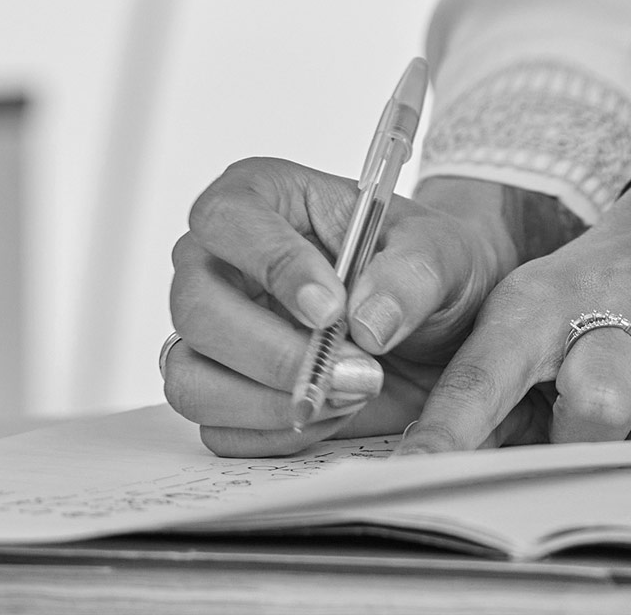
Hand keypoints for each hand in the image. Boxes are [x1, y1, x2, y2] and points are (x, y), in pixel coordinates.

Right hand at [164, 161, 560, 456]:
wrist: (435, 324)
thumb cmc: (419, 265)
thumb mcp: (439, 253)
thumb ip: (412, 275)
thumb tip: (369, 320)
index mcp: (258, 196)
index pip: (226, 217)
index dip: (271, 264)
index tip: (332, 309)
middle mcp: (216, 260)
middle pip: (194, 307)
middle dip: (275, 354)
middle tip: (357, 372)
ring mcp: (210, 331)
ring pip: (191, 379)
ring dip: (271, 404)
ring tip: (349, 394)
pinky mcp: (219, 389)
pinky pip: (219, 431)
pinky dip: (278, 434)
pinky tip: (332, 412)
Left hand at [399, 176, 630, 453]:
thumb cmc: (592, 298)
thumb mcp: (529, 318)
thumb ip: (491, 389)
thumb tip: (437, 466)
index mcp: (540, 300)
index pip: (489, 369)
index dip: (454, 425)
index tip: (420, 468)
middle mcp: (616, 295)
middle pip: (600, 402)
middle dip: (589, 440)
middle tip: (585, 427)